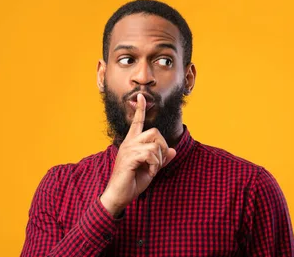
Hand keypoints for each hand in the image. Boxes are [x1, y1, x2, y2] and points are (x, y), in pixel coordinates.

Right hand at [100, 93, 175, 216]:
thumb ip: (161, 159)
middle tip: (158, 162)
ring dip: (159, 160)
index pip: (137, 122)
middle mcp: (129, 143)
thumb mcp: (151, 169)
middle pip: (155, 132)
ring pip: (155, 145)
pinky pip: (151, 154)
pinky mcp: (130, 158)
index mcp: (132, 143)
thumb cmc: (132, 182)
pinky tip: (149, 172)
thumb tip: (174, 151)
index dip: (140, 109)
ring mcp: (128, 149)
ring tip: (151, 169)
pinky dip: (154, 165)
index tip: (142, 96)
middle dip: (163, 147)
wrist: (119, 195)